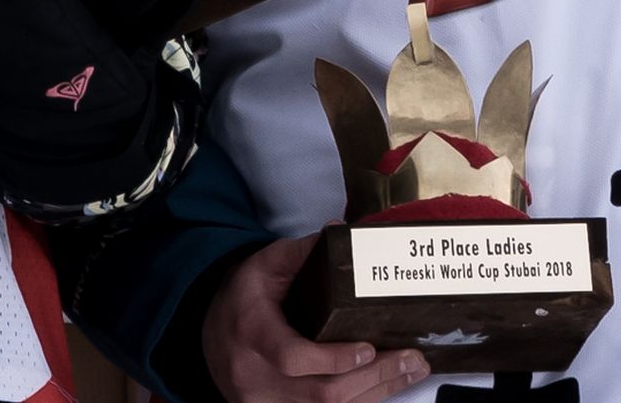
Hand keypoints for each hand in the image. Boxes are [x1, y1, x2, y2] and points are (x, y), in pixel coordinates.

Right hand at [203, 236, 428, 402]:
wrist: (209, 337)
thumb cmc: (242, 299)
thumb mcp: (263, 266)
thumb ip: (300, 252)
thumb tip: (340, 234)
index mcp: (251, 332)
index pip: (291, 357)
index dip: (333, 359)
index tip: (368, 349)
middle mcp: (256, 375)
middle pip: (322, 392)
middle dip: (374, 378)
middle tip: (411, 360)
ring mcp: (265, 402)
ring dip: (375, 393)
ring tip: (409, 371)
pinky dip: (359, 401)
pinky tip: (384, 387)